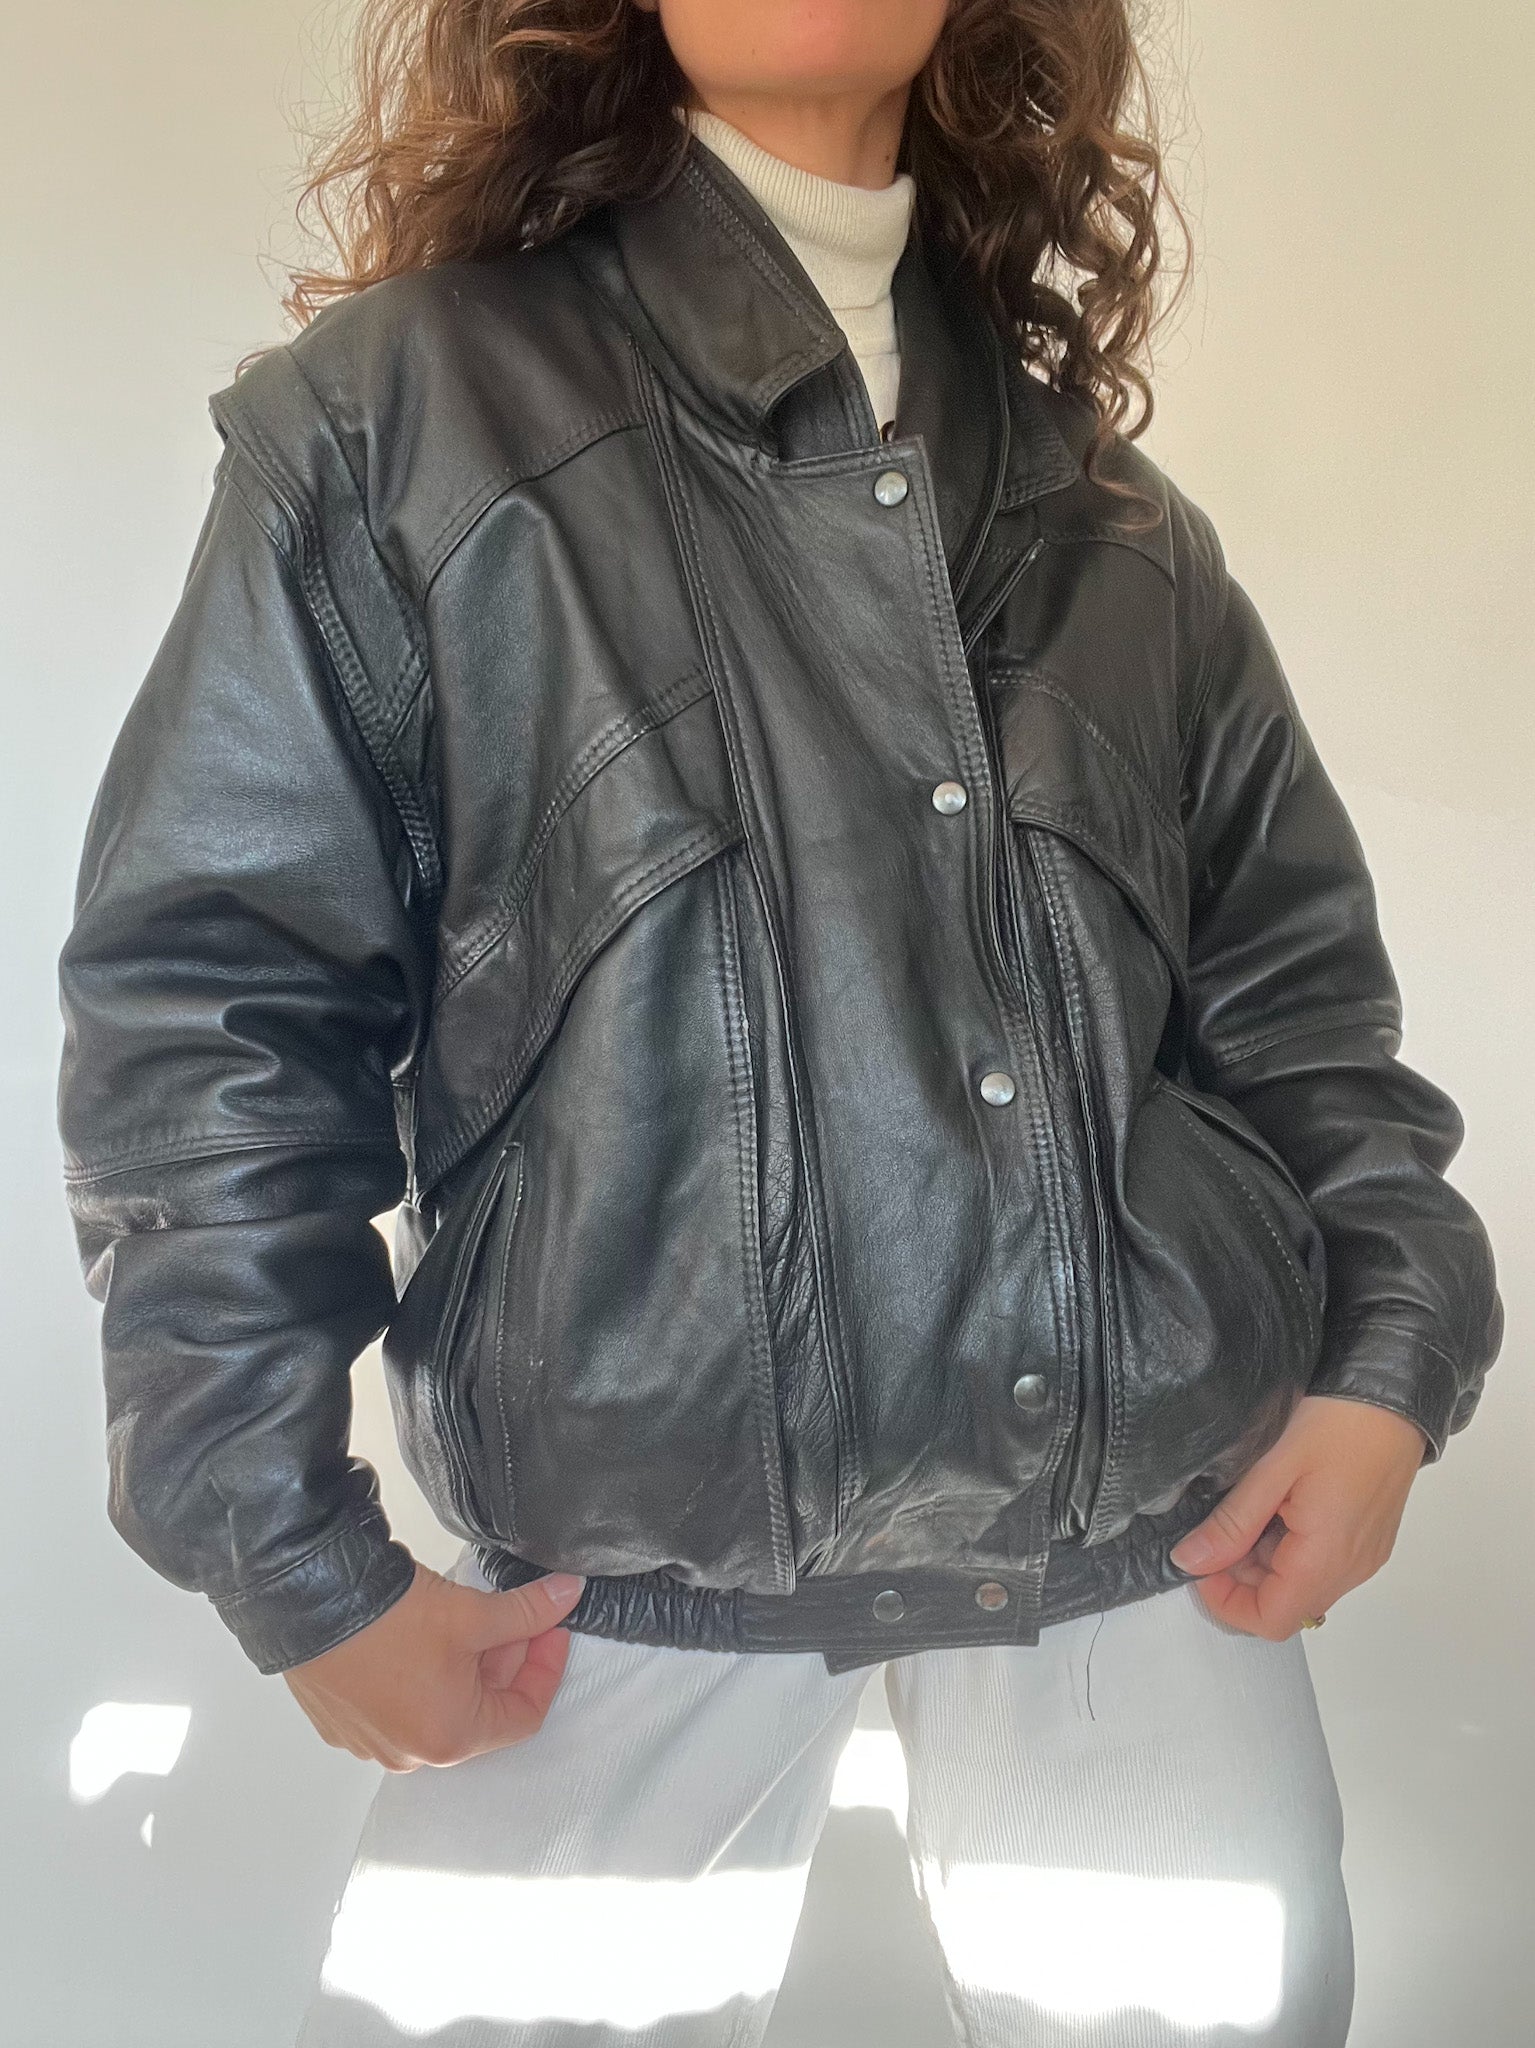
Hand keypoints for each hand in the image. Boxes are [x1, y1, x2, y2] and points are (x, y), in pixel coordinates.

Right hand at [282, 1559, 586, 1768]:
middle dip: (504, 1661)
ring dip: (462, 1669)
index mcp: (452, 1739)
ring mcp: (371, 1743)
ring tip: (464, 1619)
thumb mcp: (473, 1613)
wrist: (310, 1603)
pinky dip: (420, 1676)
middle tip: (513, 1616)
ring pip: (439, 1707)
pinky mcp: (342, 1724)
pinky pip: (397, 1706)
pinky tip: (419, 1637)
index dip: (546, 1666)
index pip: (524, 1714)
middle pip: (481, 1711)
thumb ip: (529, 1612)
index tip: (550, 1629)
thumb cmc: (388, 1619)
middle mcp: (411, 1754)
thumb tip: (568, 1596)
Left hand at [1167, 1395, 1428, 1638]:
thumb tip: (1189, 1562)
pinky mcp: (1369, 1540)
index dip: (1227, 1602)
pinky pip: (1322, 1563)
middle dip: (1242, 1576)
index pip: (1270, 1621)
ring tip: (1254, 1502)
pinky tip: (1281, 1502)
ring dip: (1265, 1560)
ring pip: (1302, 1584)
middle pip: (1285, 1605)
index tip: (1202, 1563)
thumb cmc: (1339, 1424)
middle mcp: (1352, 1570)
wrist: (1395, 1394)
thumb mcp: (1273, 1469)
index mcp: (1326, 1560)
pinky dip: (1291, 1547)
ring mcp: (1364, 1557)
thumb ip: (1232, 1523)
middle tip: (1222, 1524)